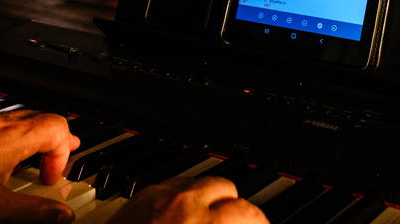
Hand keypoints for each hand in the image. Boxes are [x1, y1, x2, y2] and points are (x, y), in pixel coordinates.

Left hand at [0, 110, 79, 223]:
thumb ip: (32, 213)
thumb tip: (62, 217)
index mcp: (15, 136)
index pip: (58, 128)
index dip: (63, 152)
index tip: (49, 178)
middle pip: (38, 120)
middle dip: (49, 141)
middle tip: (54, 157)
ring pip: (11, 122)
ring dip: (24, 139)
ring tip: (22, 159)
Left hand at [108, 177, 267, 223]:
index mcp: (200, 220)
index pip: (247, 210)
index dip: (259, 219)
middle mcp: (181, 200)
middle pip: (226, 185)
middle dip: (234, 205)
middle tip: (236, 222)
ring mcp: (158, 193)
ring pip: (199, 180)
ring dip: (209, 196)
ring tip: (210, 215)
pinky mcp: (140, 194)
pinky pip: (173, 184)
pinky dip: (184, 195)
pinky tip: (181, 213)